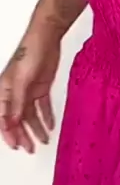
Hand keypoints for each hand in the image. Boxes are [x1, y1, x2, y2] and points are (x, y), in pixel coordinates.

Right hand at [0, 26, 60, 152]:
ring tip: (44, 140)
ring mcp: (29, 90)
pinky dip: (46, 116)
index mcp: (4, 90)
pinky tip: (51, 125)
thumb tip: (14, 122)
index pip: (4, 117)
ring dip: (36, 128)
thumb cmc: (30, 52)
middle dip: (23, 134)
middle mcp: (15, 93)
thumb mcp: (22, 79)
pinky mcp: (41, 86)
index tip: (17, 145)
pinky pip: (42, 105)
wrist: (47, 35)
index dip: (9, 133)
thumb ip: (18, 102)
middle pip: (17, 119)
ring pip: (30, 115)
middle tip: (30, 148)